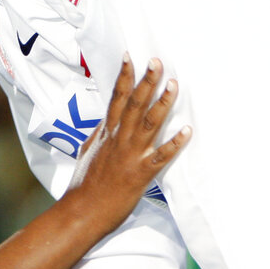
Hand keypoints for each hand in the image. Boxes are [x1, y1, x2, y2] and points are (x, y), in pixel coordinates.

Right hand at [68, 55, 190, 221]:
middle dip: (146, 81)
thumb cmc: (83, 184)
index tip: (130, 57)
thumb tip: (105, 120)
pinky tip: (187, 131)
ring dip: (162, 103)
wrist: (82, 211)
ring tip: (174, 85)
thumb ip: (99, 134)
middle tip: (156, 62)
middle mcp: (119, 139)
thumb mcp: (87, 151)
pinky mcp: (141, 173)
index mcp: (106, 133)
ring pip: (148, 124)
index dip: (124, 77)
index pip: (116, 99)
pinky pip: (161, 156)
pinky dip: (174, 143)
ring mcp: (130, 155)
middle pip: (134, 105)